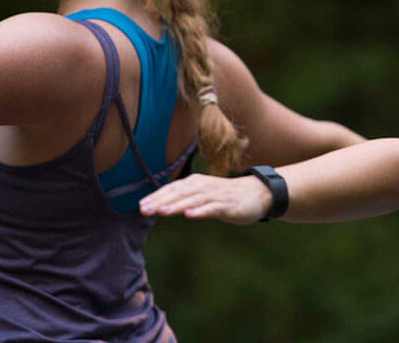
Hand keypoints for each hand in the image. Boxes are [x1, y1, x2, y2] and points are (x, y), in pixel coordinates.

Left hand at [139, 173, 270, 224]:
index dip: (157, 196)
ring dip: (178, 205)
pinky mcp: (228, 205)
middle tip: (144, 210)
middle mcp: (204, 186)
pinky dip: (201, 210)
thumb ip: (185, 199)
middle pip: (180, 193)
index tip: (140, 206)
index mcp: (196, 183)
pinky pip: (213, 207)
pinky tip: (190, 215)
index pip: (173, 189)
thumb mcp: (204, 195)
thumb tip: (160, 205)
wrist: (258, 194)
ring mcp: (217, 195)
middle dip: (162, 200)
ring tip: (162, 211)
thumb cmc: (226, 196)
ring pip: (194, 199)